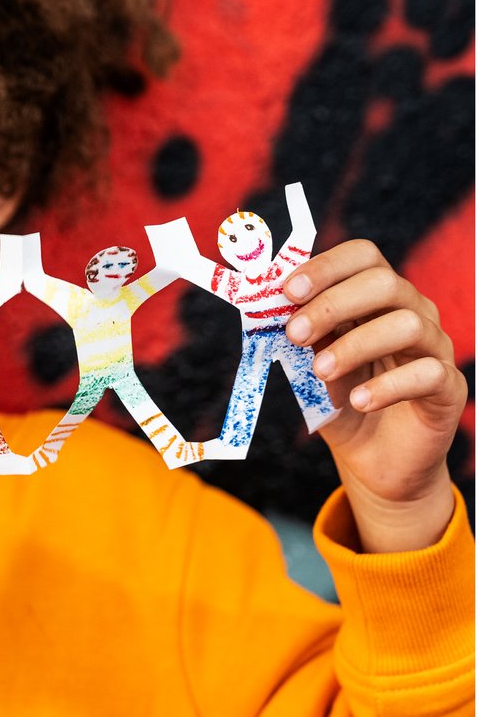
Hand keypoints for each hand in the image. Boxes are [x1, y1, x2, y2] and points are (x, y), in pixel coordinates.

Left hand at [285, 239, 465, 551]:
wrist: (373, 460)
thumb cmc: (340, 399)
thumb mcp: (310, 361)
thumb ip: (299, 331)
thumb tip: (268, 303)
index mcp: (376, 298)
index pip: (363, 256)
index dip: (326, 267)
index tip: (288, 290)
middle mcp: (412, 313)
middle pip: (384, 283)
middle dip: (332, 304)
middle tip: (295, 333)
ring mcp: (434, 348)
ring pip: (407, 324)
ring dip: (354, 345)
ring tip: (320, 372)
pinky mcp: (448, 387)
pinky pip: (428, 373)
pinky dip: (387, 386)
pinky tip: (358, 402)